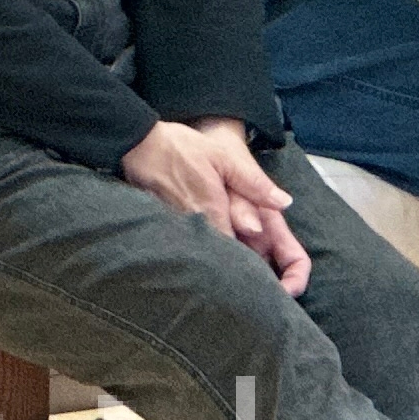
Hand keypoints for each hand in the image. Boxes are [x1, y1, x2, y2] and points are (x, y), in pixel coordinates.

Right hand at [125, 118, 308, 294]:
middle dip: (233, 266)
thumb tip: (284, 203)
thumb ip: (254, 183)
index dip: (250, 266)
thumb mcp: (223, 158)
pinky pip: (185, 241)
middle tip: (249, 277)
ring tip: (227, 269)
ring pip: (202, 250)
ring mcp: (175, 226)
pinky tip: (201, 248)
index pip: (237, 253)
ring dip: (214, 257)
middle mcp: (194, 225)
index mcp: (213, 213)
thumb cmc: (179, 148)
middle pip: (219, 255)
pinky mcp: (162, 221)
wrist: (135, 142)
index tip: (262, 275)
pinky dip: (196, 246)